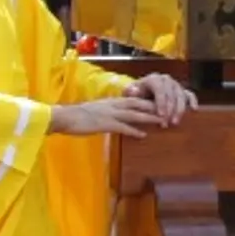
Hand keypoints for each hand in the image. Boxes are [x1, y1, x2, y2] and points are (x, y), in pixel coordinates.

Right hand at [54, 74, 196, 138]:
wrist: (64, 116)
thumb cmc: (78, 116)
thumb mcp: (97, 112)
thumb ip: (110, 114)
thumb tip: (119, 119)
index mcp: (113, 102)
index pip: (136, 99)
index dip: (150, 102)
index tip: (164, 105)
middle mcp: (114, 105)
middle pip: (140, 103)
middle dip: (155, 107)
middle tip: (170, 112)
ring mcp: (110, 113)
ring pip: (135, 113)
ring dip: (150, 117)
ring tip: (163, 121)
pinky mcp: (105, 123)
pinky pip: (122, 127)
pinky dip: (134, 130)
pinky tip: (143, 135)